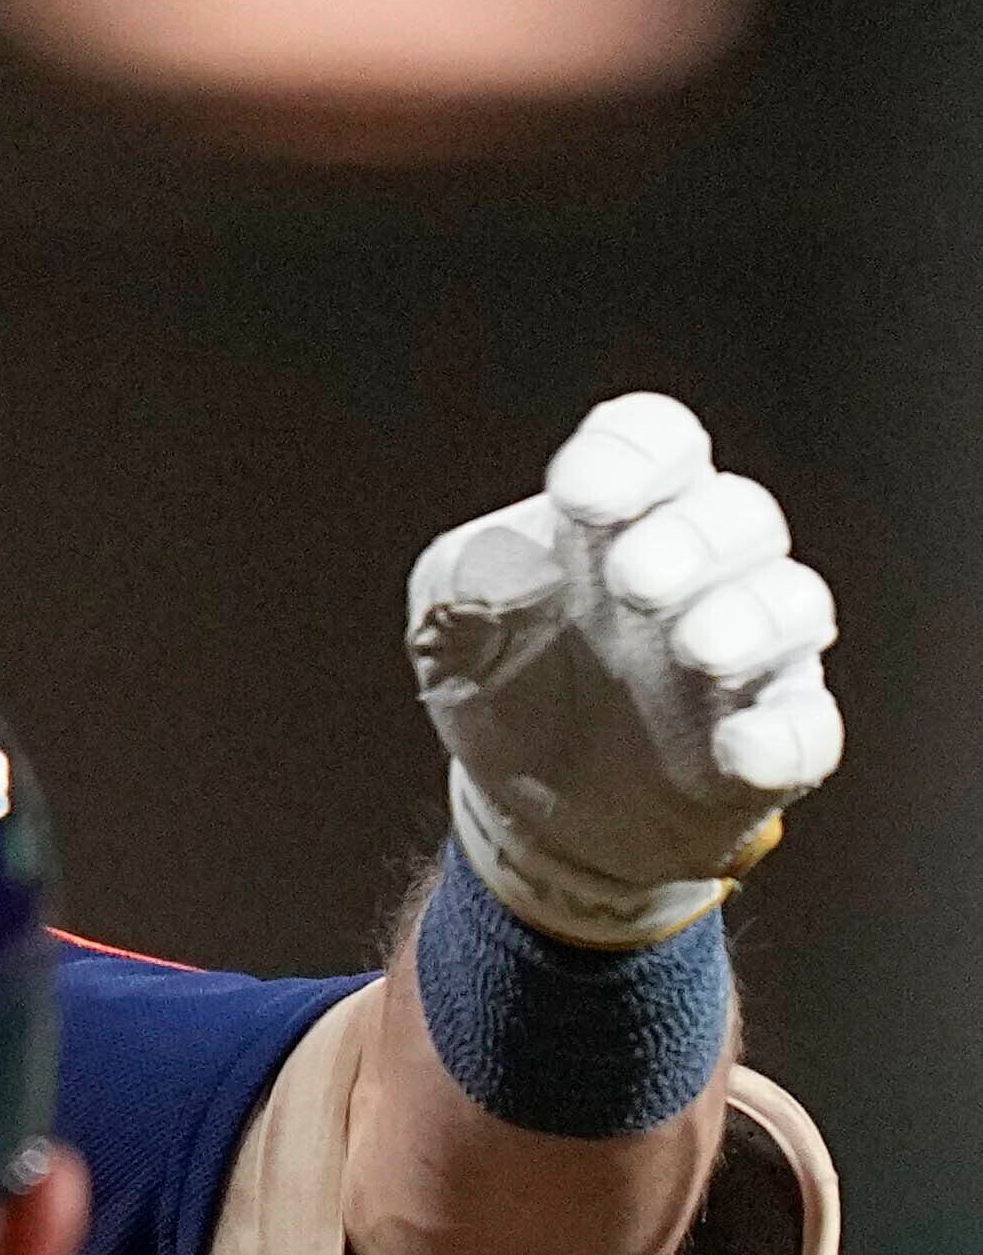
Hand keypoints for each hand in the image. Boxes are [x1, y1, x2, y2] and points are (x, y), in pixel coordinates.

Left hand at [407, 393, 842, 951]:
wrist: (526, 811)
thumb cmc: (500, 683)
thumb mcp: (448, 630)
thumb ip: (459, 586)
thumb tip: (503, 576)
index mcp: (623, 515)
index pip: (656, 443)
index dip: (633, 454)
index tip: (579, 495)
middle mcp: (701, 570)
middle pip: (738, 514)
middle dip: (693, 539)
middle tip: (634, 581)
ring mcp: (744, 656)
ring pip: (792, 606)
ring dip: (751, 619)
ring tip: (697, 647)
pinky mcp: (765, 746)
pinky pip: (806, 731)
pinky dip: (784, 736)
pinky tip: (742, 748)